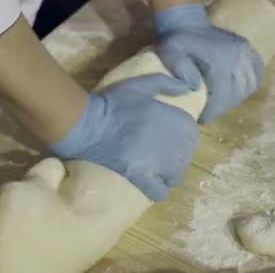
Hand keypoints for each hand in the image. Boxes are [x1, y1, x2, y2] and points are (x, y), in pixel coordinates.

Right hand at [50, 74, 198, 200]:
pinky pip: (158, 191)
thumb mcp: (139, 85)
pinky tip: (154, 186)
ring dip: (171, 174)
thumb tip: (189, 88)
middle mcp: (165, 141)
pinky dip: (159, 190)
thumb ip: (165, 83)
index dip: (185, 136)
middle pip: (185, 156)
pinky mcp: (137, 176)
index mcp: (167, 117)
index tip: (177, 137)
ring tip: (161, 172)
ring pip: (175, 175)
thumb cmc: (111, 103)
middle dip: (179, 156)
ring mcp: (152, 161)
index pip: (191, 133)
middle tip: (168, 155)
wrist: (83, 124)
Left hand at [154, 3, 263, 122]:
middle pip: (235, 94)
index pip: (222, 95)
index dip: (212, 110)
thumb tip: (194, 86)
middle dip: (221, 106)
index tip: (201, 116)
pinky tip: (236, 90)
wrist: (187, 21)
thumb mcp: (169, 51)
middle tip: (207, 110)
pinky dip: (249, 85)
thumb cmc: (176, 40)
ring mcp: (246, 53)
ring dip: (233, 98)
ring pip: (247, 87)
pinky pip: (256, 75)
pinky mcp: (249, 51)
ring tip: (217, 101)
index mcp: (219, 58)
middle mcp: (237, 56)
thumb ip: (178, 67)